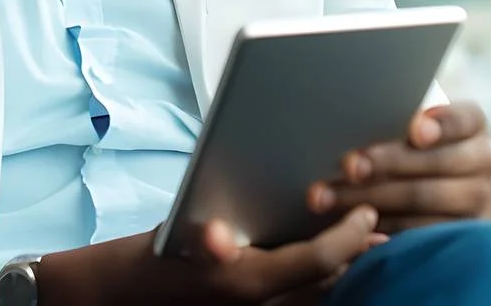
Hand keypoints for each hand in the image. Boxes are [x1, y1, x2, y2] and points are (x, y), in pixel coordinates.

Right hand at [35, 205, 386, 305]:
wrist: (108, 299)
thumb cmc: (146, 257)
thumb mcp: (190, 226)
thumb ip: (240, 220)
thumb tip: (292, 195)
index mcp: (243, 280)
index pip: (317, 261)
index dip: (348, 237)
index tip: (365, 213)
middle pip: (326, 287)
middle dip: (356, 261)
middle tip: (382, 233)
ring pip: (312, 300)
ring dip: (340, 276)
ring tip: (367, 251)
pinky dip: (312, 291)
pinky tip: (327, 272)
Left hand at [308, 101, 490, 234]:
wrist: (482, 201)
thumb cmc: (436, 153)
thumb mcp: (433, 130)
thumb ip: (404, 120)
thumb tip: (357, 110)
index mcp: (473, 128)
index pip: (462, 119)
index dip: (441, 125)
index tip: (415, 131)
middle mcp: (483, 162)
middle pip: (435, 164)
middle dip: (388, 164)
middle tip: (348, 166)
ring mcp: (480, 204)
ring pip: (423, 202)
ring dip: (371, 199)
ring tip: (330, 197)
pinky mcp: (465, 238)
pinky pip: (419, 234)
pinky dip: (382, 228)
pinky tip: (352, 224)